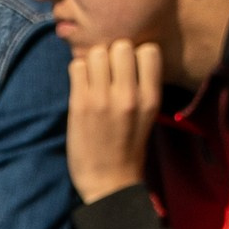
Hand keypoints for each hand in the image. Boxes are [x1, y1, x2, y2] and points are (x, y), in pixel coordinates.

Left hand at [66, 39, 165, 202]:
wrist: (109, 183)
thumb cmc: (129, 147)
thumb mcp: (148, 115)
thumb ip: (142, 85)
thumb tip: (127, 52)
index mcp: (151, 98)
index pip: (149, 50)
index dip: (136, 53)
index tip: (128, 66)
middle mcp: (129, 95)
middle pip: (121, 45)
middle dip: (113, 53)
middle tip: (108, 70)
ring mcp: (103, 99)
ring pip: (97, 52)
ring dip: (93, 60)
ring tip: (93, 77)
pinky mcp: (79, 105)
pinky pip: (77, 66)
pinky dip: (78, 70)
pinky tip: (82, 85)